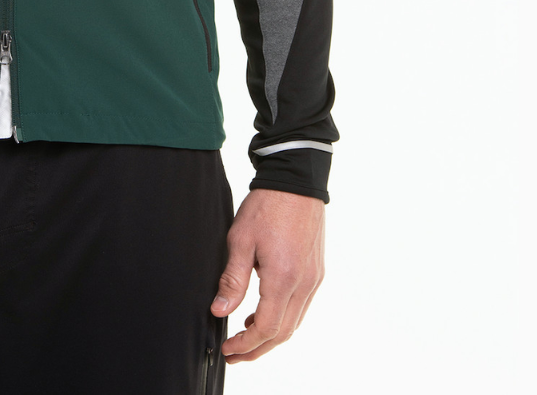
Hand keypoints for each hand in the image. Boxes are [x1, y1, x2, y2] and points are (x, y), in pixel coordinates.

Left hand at [210, 188, 324, 362]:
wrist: (295, 182)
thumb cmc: (265, 207)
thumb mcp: (240, 241)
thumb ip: (232, 280)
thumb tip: (219, 311)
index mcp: (283, 279)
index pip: (267, 328)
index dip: (246, 344)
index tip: (228, 349)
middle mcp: (304, 284)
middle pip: (284, 332)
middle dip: (257, 348)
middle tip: (234, 353)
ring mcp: (314, 279)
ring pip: (295, 322)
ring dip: (271, 335)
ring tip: (245, 337)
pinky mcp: (316, 271)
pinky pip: (301, 306)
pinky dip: (283, 318)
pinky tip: (265, 312)